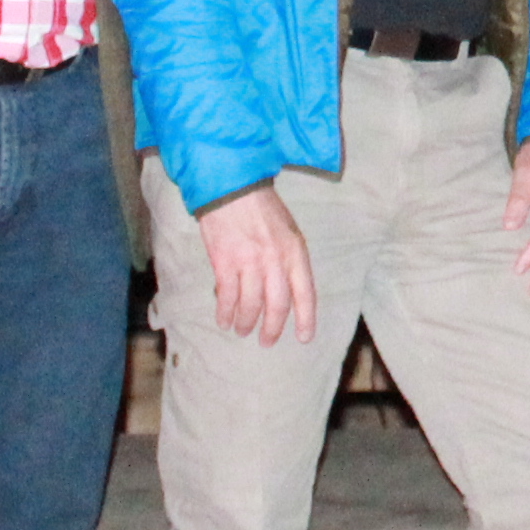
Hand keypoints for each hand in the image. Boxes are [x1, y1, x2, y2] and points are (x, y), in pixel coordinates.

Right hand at [196, 184, 319, 343]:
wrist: (232, 187)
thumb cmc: (262, 208)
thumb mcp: (288, 230)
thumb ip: (289, 260)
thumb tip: (285, 291)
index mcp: (295, 251)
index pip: (305, 293)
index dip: (306, 318)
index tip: (304, 338)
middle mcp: (275, 260)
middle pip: (277, 305)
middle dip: (272, 329)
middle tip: (267, 342)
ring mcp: (249, 262)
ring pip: (251, 305)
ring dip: (246, 322)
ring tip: (242, 330)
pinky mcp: (224, 262)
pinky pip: (226, 296)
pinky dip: (225, 312)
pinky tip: (224, 320)